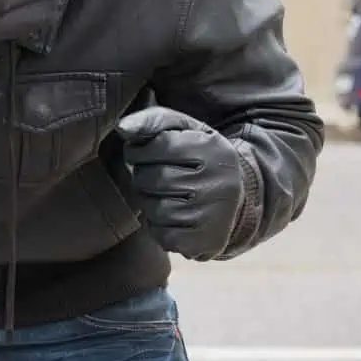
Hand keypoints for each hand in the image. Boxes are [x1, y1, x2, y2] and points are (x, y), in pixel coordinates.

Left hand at [116, 106, 246, 259]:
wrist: (236, 198)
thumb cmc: (198, 159)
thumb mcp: (184, 130)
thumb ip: (152, 120)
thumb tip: (123, 128)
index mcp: (211, 148)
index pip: (154, 146)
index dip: (139, 151)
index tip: (146, 154)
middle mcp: (217, 180)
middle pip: (149, 179)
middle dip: (144, 178)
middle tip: (159, 177)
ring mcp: (213, 213)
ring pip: (153, 209)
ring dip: (151, 203)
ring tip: (170, 196)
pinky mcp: (206, 239)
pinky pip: (162, 236)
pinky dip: (160, 228)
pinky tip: (176, 217)